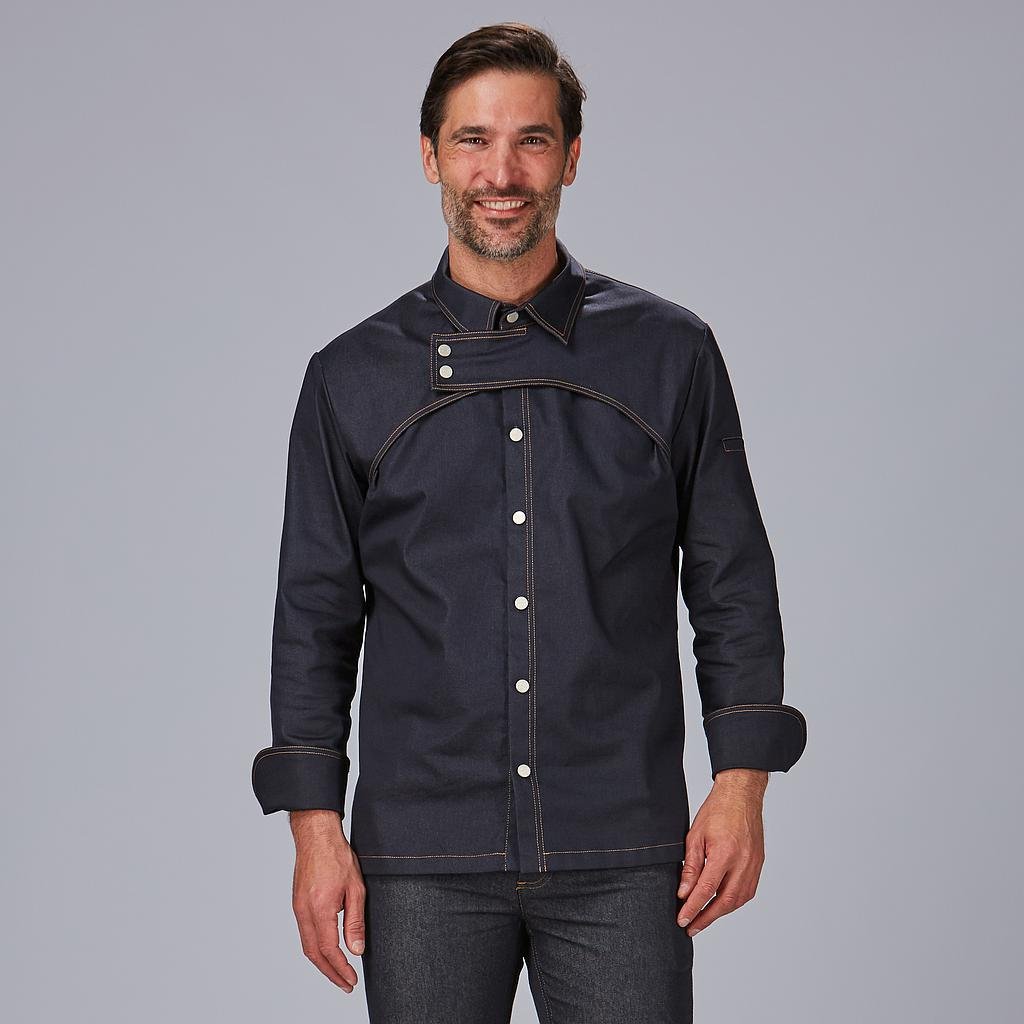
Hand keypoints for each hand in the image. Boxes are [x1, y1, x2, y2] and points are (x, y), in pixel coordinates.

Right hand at [289, 810, 365, 991]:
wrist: (316, 835)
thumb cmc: (337, 855)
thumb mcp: (356, 888)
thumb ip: (355, 921)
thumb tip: (356, 950)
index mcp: (319, 908)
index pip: (328, 950)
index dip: (340, 969)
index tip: (352, 980)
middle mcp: (304, 911)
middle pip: (313, 954)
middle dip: (330, 973)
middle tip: (346, 984)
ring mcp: (298, 907)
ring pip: (306, 945)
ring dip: (322, 963)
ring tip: (339, 972)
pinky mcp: (297, 903)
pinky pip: (304, 933)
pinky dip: (315, 948)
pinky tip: (327, 951)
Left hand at [676, 768, 767, 936]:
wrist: (741, 796)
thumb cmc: (717, 811)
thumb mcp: (695, 835)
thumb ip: (690, 866)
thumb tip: (684, 892)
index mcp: (724, 854)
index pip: (706, 890)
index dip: (693, 908)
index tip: (682, 920)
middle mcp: (743, 863)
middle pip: (724, 902)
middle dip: (706, 918)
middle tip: (691, 927)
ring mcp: (754, 865)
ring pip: (738, 900)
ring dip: (720, 913)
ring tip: (703, 919)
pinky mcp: (758, 865)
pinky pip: (747, 892)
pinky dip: (733, 902)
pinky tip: (721, 905)